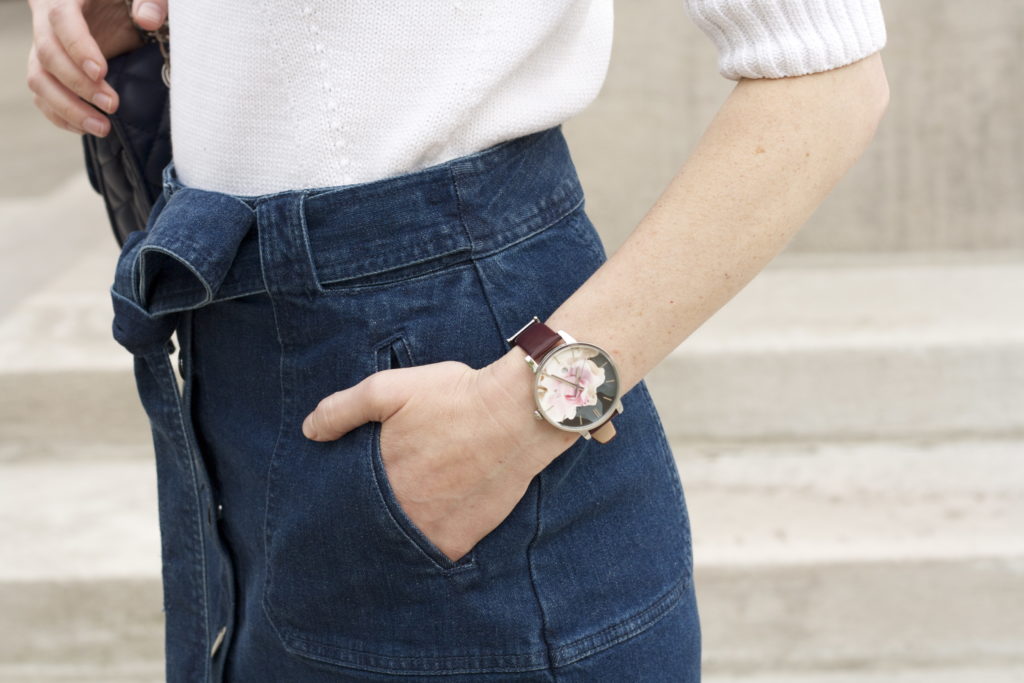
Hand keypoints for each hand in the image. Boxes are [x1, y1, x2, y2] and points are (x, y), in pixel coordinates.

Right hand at [26, 0, 167, 135]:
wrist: (116, 7)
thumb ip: (149, 0)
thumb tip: (148, 19)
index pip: (62, 19)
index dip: (78, 47)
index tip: (101, 72)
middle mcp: (47, 20)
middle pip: (47, 54)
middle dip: (78, 85)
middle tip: (112, 105)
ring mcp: (45, 46)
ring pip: (39, 79)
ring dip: (67, 108)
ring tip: (102, 127)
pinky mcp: (49, 68)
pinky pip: (42, 94)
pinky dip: (61, 114)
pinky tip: (87, 127)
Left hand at [302, 351, 578, 562]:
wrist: (519, 414)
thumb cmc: (455, 397)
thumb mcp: (389, 389)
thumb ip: (343, 409)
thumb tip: (309, 431)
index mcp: (377, 479)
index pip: (342, 501)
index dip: (340, 495)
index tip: (339, 491)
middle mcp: (400, 514)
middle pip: (368, 526)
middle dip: (367, 516)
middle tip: (377, 497)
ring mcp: (431, 532)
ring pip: (398, 543)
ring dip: (396, 531)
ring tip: (402, 512)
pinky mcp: (461, 540)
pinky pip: (433, 553)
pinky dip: (427, 542)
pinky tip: (429, 522)